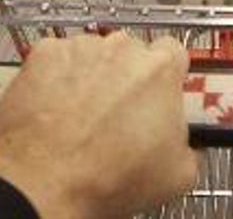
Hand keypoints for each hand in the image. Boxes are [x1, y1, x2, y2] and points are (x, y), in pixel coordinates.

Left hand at [0, 32, 197, 218]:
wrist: (47, 184)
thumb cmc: (107, 179)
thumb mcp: (178, 174)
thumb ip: (189, 143)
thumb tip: (183, 143)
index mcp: (160, 69)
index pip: (173, 53)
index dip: (166, 75)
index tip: (158, 93)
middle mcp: (121, 48)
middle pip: (130, 53)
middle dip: (126, 78)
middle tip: (117, 115)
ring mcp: (80, 48)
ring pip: (92, 54)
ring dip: (90, 77)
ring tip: (80, 117)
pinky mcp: (44, 53)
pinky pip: (56, 59)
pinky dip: (55, 77)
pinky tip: (54, 108)